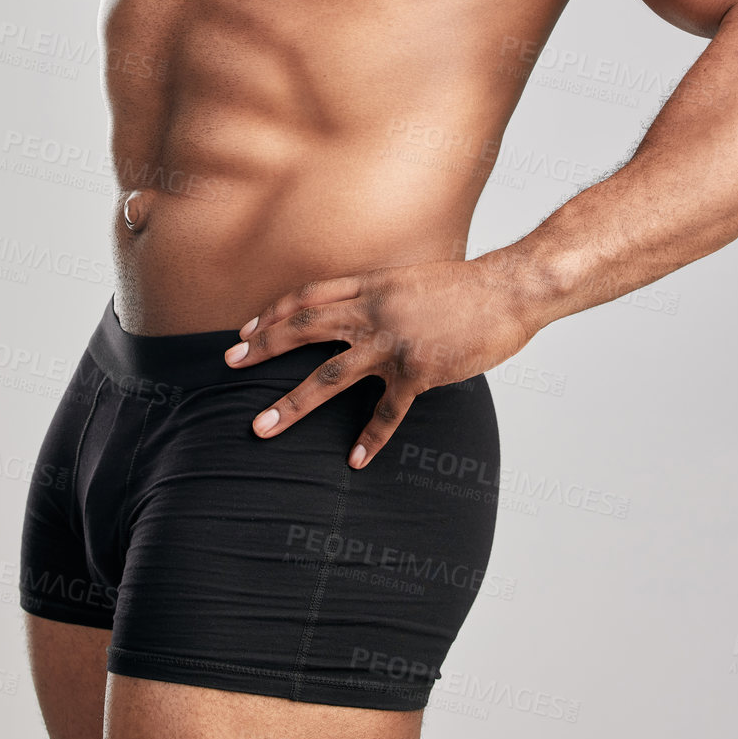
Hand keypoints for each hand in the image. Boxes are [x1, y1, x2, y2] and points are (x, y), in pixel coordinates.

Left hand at [223, 258, 524, 467]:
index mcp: (371, 284)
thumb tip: (357, 311)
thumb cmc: (466, 285)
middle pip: (303, 328)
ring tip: (262, 427)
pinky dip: (370, 438)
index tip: (246, 330)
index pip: (308, 296)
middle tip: (228, 364)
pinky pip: (387, 412)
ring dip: (292, 403)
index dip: (273, 313)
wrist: (509, 290)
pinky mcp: (419, 371)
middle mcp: (374, 311)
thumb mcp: (411, 278)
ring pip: (329, 376)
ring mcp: (394, 343)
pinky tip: (354, 460)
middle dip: (262, 348)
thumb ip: (380, 294)